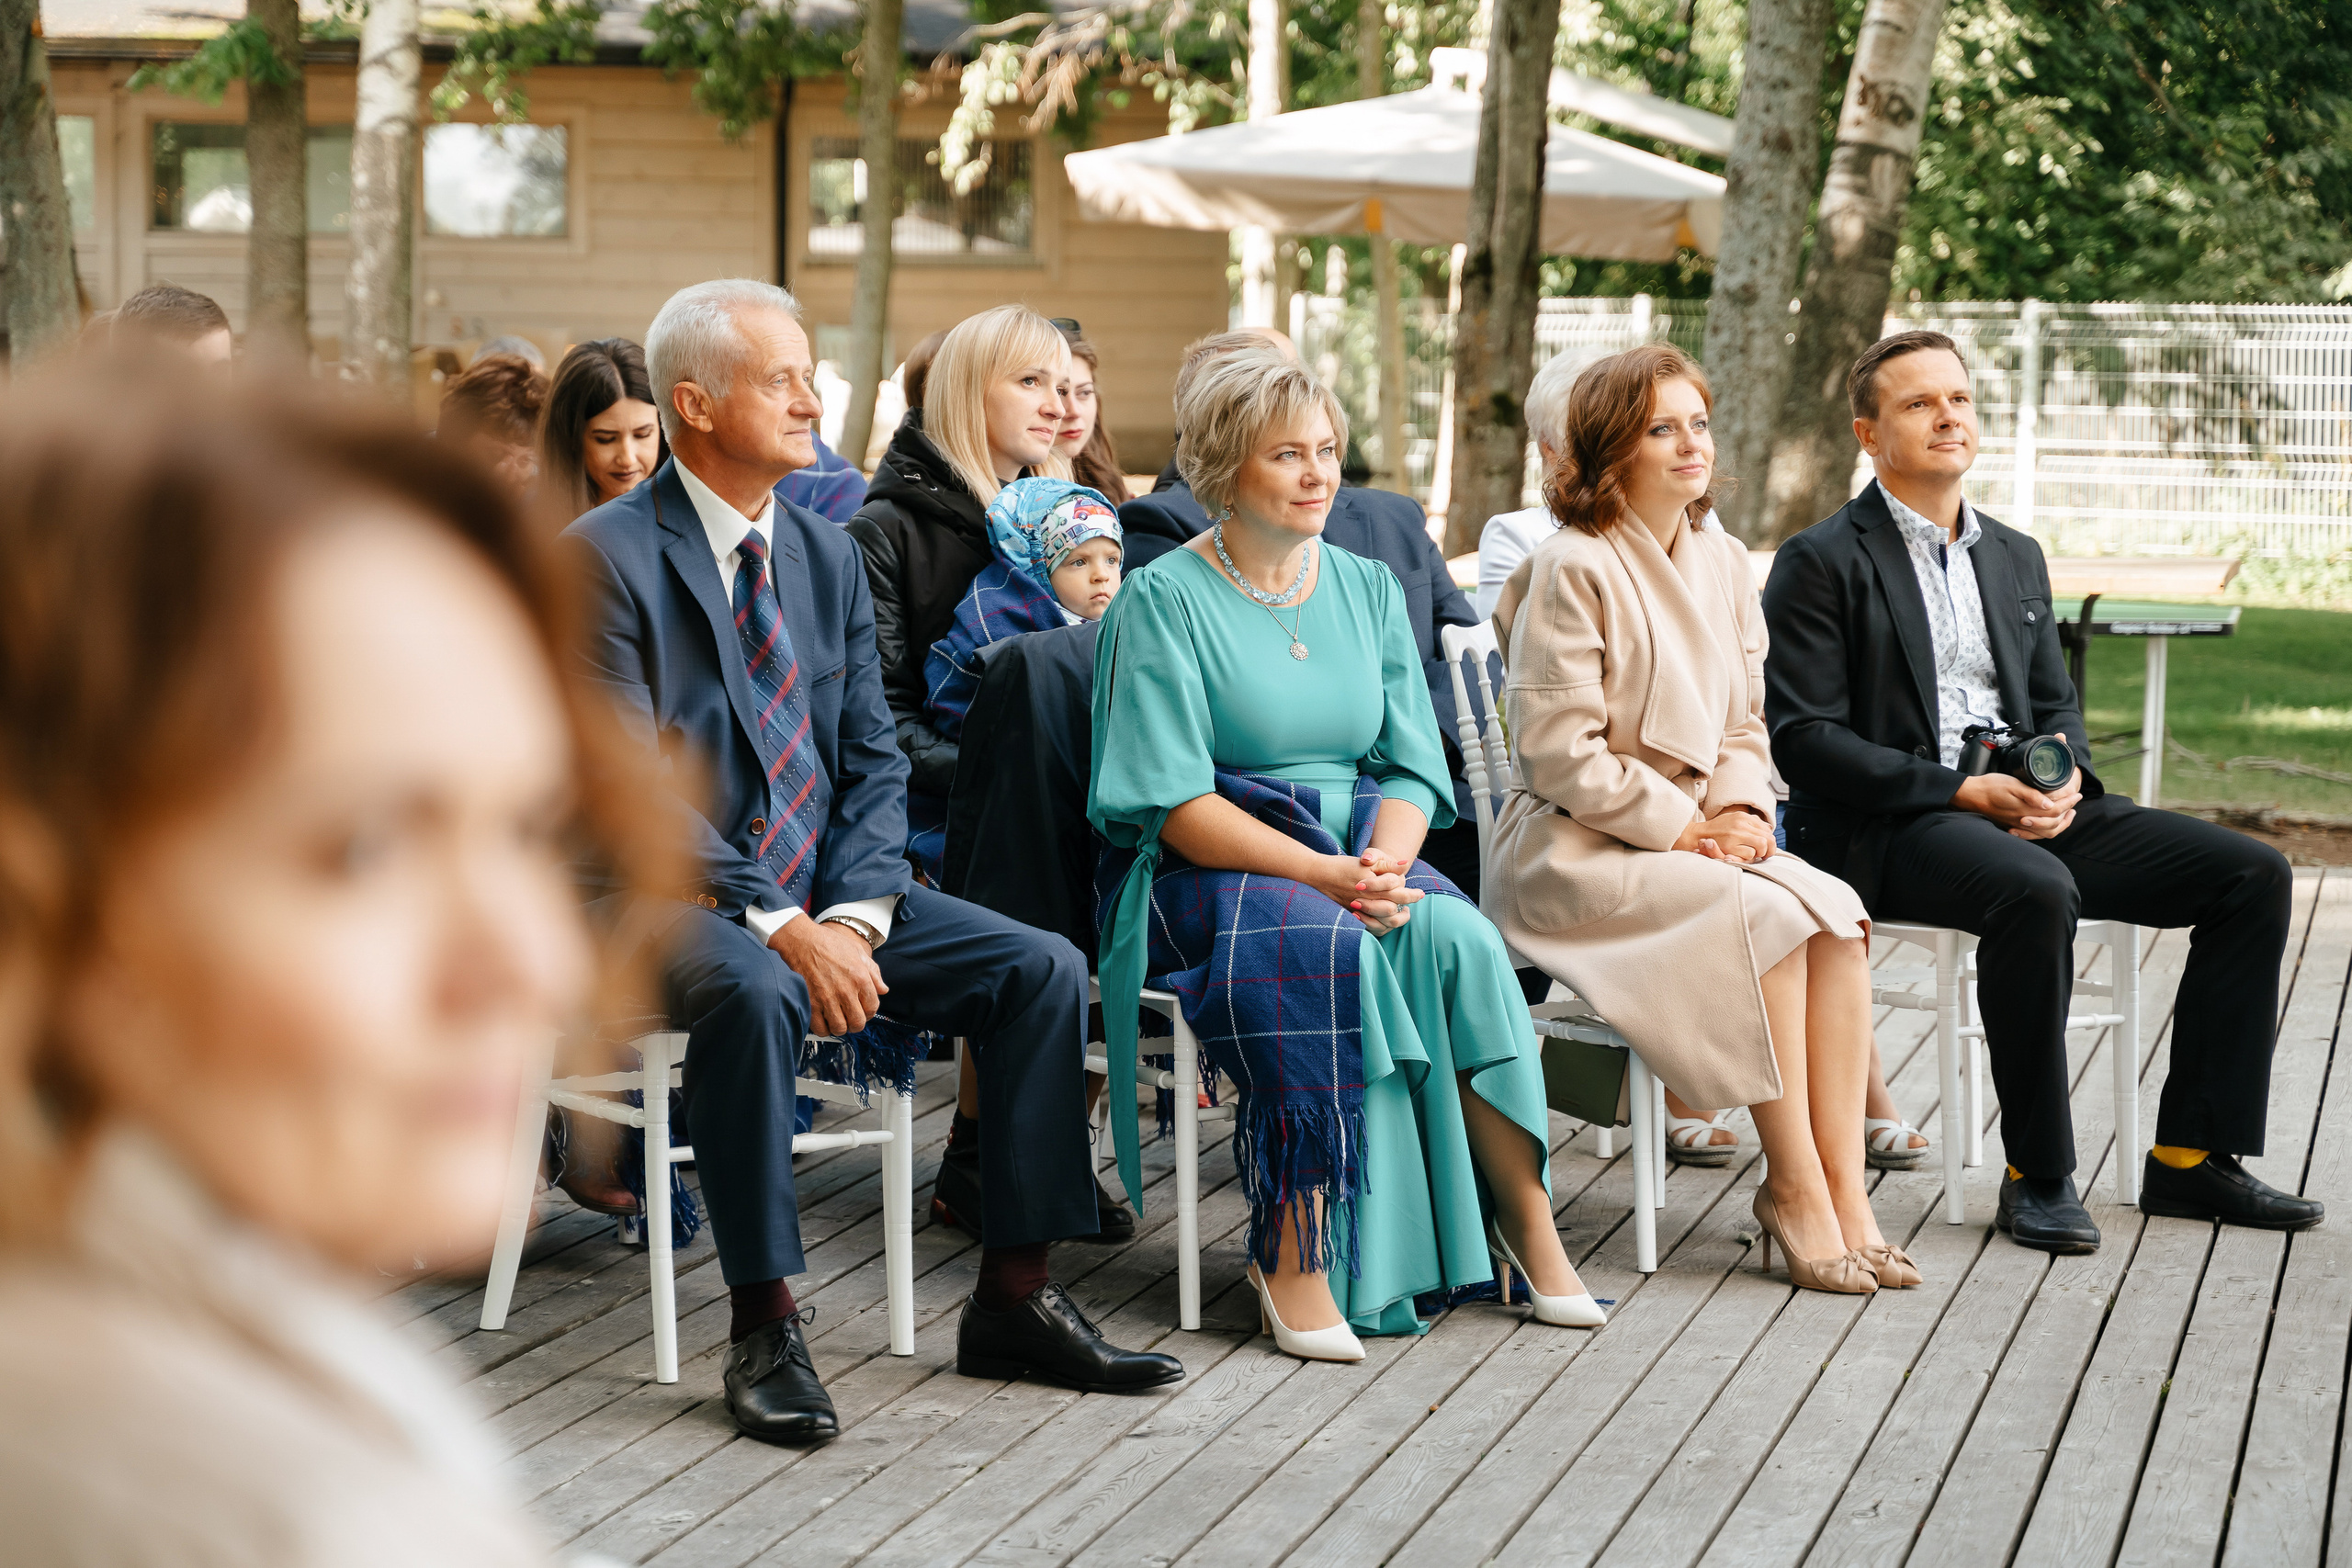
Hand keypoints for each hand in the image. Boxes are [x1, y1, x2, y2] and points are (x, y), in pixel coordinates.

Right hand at [767, 916, 888, 1035]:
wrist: (801, 940)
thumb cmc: (829, 943)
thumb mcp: (857, 951)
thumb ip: (873, 972)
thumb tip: (883, 989)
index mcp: (860, 978)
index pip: (873, 1007)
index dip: (870, 1012)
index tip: (864, 1011)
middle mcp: (845, 990)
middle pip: (857, 1022)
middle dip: (856, 1024)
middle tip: (851, 1019)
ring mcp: (827, 998)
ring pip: (840, 1028)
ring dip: (840, 1027)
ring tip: (837, 1020)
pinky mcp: (810, 1003)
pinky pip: (820, 1028)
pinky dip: (823, 1029)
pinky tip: (824, 1021)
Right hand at [1317, 852, 1423, 934]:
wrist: (1319, 874)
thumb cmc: (1344, 865)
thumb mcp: (1367, 861)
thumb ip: (1388, 865)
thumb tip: (1405, 865)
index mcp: (1374, 888)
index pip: (1400, 894)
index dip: (1412, 894)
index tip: (1421, 894)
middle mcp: (1368, 902)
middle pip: (1394, 910)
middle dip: (1407, 908)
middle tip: (1414, 905)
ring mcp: (1359, 912)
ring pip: (1384, 922)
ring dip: (1396, 919)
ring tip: (1404, 914)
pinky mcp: (1352, 916)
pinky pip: (1371, 927)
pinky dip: (1381, 926)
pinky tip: (1387, 920)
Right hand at [1672, 808, 1773, 863]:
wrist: (1697, 835)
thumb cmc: (1717, 830)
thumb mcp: (1734, 819)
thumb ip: (1751, 822)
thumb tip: (1769, 827)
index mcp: (1743, 816)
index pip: (1767, 829)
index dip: (1770, 840)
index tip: (1767, 847)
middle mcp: (1741, 823)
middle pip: (1768, 837)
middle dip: (1770, 848)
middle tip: (1765, 855)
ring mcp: (1736, 833)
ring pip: (1761, 845)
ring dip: (1760, 853)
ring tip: (1755, 856)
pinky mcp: (1730, 845)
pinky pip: (1750, 854)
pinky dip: (1749, 858)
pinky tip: (1743, 857)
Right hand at [1954, 767, 2081, 839]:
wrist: (1971, 795)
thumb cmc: (1990, 787)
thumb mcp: (2012, 786)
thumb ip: (2032, 795)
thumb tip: (2050, 805)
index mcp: (2026, 811)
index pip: (2055, 811)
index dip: (2068, 802)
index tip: (2076, 794)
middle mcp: (2024, 821)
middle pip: (2053, 824)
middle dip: (2067, 813)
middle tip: (2075, 802)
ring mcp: (2018, 825)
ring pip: (2046, 832)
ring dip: (2060, 824)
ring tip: (2067, 813)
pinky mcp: (2013, 825)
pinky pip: (2035, 834)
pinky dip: (2046, 829)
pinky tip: (2047, 821)